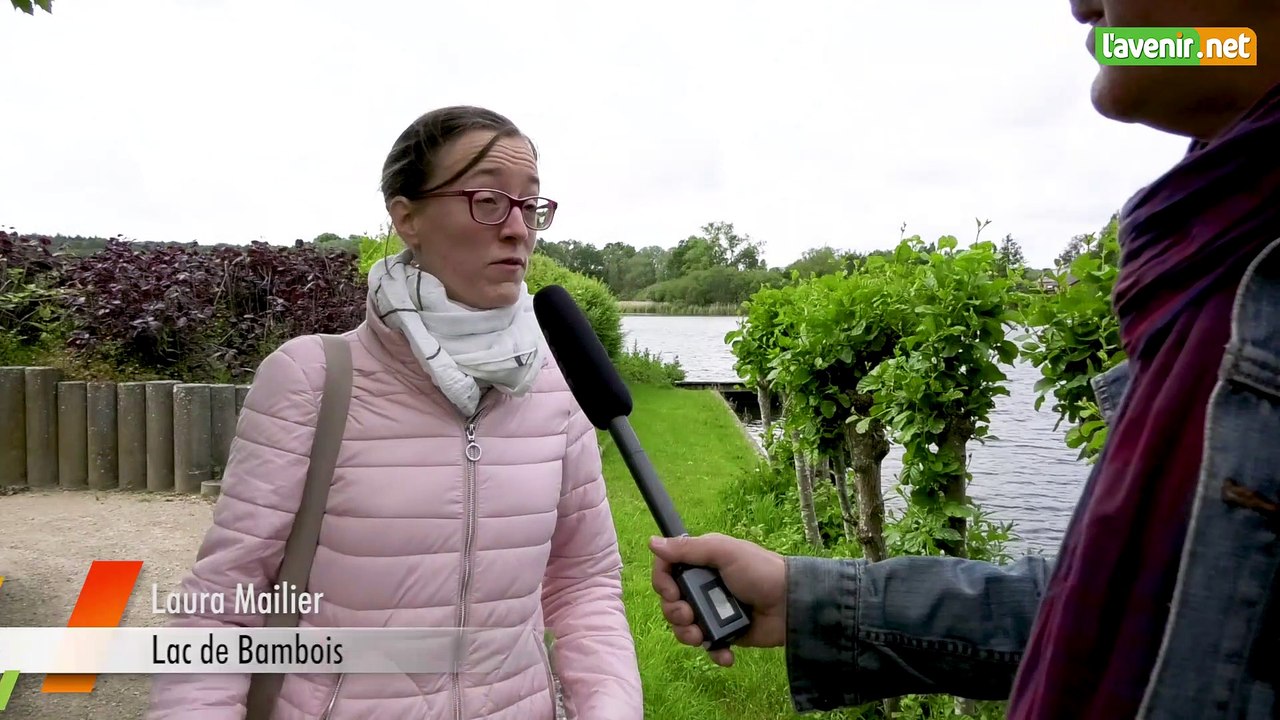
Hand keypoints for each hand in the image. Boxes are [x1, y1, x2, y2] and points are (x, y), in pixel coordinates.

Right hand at [648, 533, 785, 666]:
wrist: (792, 604)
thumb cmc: (760, 571)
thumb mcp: (724, 552)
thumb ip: (688, 548)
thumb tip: (652, 542)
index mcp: (701, 562)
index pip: (667, 571)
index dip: (662, 583)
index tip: (672, 592)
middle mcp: (703, 586)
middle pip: (670, 602)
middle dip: (674, 612)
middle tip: (688, 615)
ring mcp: (713, 611)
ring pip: (684, 627)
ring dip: (687, 634)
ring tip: (701, 637)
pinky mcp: (726, 633)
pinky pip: (708, 646)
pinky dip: (714, 652)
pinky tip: (725, 654)